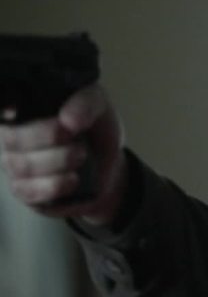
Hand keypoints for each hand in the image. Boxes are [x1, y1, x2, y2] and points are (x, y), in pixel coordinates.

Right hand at [0, 84, 127, 225]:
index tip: (14, 112)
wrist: (107, 167)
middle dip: (50, 137)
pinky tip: (73, 179)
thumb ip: (86, 104)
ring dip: (59, 161)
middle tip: (79, 140)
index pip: (0, 109)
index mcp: (21, 111)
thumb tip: (68, 121)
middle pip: (13, 138)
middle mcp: (9, 138)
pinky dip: (56, 185)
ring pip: (23, 166)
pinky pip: (30, 191)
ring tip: (81, 157)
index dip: (3, 112)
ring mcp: (14, 166)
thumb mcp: (98, 108)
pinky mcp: (25, 192)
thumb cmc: (93, 130)